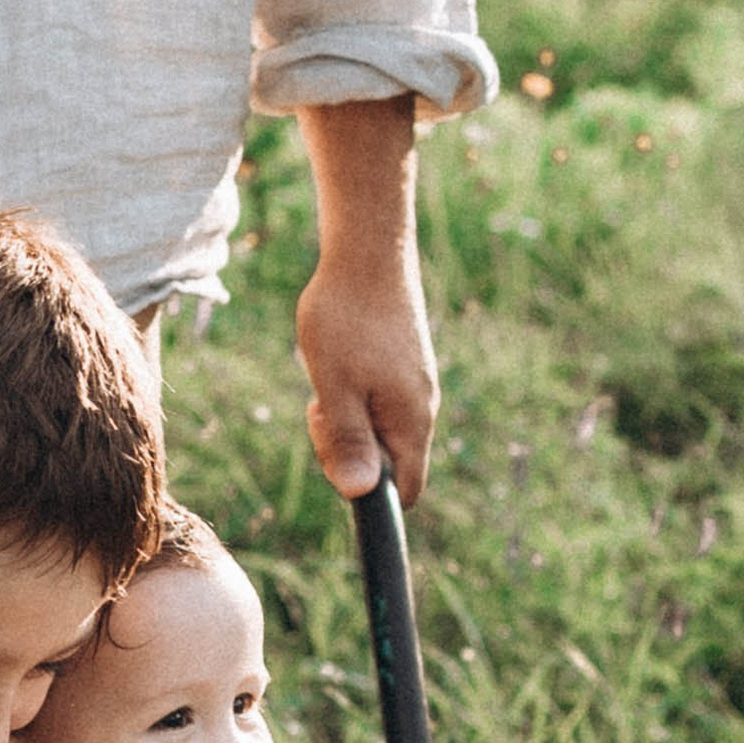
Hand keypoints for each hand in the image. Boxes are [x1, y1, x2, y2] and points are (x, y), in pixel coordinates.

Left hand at [294, 94, 437, 503]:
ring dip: (346, 418)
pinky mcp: (405, 365)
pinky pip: (379, 402)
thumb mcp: (335, 387)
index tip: (337, 448)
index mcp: (413, 422)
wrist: (367, 249)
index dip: (369, 491)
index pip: (406, 491)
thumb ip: (348, 442)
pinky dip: (353, 394)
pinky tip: (338, 362)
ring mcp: (415, 384)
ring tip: (328, 378)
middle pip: (388, 463)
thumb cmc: (346, 318)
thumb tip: (359, 493)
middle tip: (320, 407)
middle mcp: (423, 408)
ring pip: (378, 429)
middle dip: (349, 449)